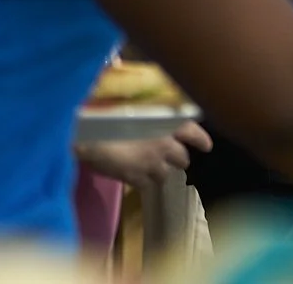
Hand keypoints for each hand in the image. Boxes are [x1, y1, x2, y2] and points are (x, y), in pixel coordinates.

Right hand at [74, 121, 211, 188]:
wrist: (86, 135)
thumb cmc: (107, 113)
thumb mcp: (133, 107)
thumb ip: (148, 113)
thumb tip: (154, 114)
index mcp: (166, 123)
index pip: (193, 131)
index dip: (201, 139)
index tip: (207, 146)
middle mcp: (164, 145)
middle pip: (183, 159)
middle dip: (178, 159)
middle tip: (172, 158)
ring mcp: (151, 164)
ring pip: (166, 175)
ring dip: (161, 171)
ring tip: (151, 168)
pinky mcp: (136, 179)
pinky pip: (146, 184)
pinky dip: (142, 181)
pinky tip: (134, 175)